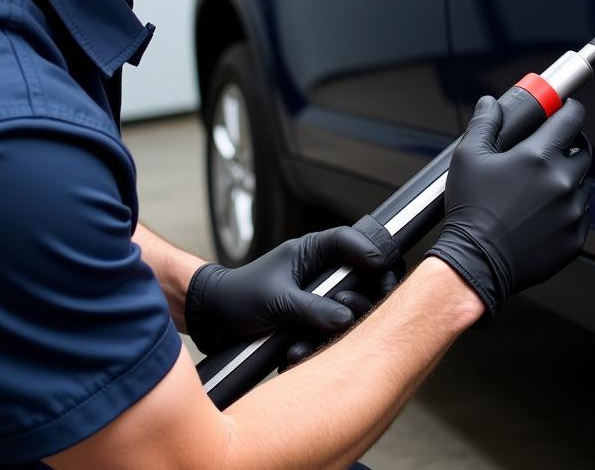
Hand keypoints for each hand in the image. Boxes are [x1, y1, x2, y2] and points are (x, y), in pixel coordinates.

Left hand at [184, 227, 395, 354]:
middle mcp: (319, 274)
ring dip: (334, 329)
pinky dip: (315, 346)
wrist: (213, 322)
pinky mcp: (311, 323)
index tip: (381, 267)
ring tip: (307, 339)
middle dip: (359, 297)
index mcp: (311, 253)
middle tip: (349, 310)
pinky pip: (327, 334)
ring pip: (347, 311)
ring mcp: (317, 299)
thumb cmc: (238, 296)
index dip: (369, 250)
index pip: (349, 241)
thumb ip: (312, 308)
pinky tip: (294, 353)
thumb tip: (344, 319)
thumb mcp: (275, 299)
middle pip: (360, 278)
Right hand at [426, 95, 590, 317]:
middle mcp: (563, 181)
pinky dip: (567, 210)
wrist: (476, 262)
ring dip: (567, 181)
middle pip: (581, 152)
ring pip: (581, 185)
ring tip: (538, 190)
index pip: (571, 119)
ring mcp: (572, 212)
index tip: (567, 109)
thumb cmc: (471, 210)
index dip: (570, 109)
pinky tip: (542, 215)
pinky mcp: (575, 238)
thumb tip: (491, 103)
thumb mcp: (468, 157)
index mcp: (539, 156)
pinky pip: (581, 215)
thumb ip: (485, 123)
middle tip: (549, 152)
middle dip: (568, 147)